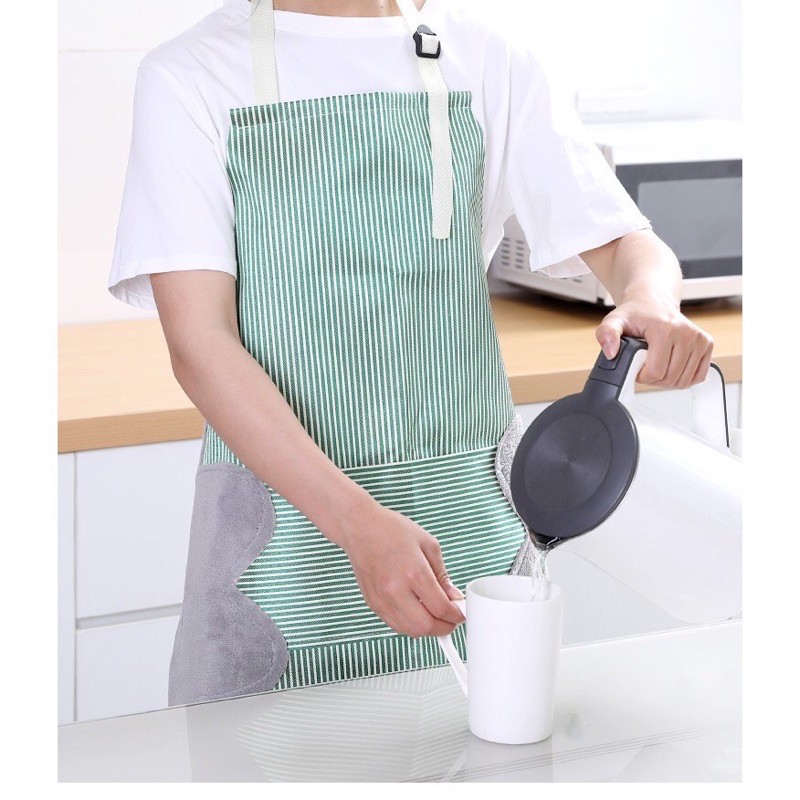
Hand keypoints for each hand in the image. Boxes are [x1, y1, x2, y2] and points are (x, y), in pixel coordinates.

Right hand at [338, 502, 465, 637]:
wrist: (359, 527)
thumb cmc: (391, 530)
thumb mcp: (428, 544)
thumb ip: (442, 575)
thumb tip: (453, 597)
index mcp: (414, 572)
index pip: (441, 608)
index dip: (456, 615)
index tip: (461, 613)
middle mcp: (395, 590)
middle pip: (426, 627)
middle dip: (445, 628)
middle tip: (451, 619)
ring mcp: (382, 599)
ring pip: (410, 631)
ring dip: (427, 629)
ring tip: (435, 616)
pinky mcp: (373, 604)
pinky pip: (396, 625)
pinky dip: (410, 625)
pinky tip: (417, 613)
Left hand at [595, 295, 714, 388]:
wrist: (653, 302)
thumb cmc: (635, 313)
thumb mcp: (614, 321)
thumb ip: (607, 334)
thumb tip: (610, 352)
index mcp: (666, 328)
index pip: (655, 372)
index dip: (641, 375)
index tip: (636, 363)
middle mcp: (687, 333)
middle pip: (670, 378)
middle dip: (653, 379)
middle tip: (645, 363)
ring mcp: (700, 339)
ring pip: (684, 381)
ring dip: (667, 380)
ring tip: (657, 363)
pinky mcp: (707, 344)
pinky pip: (698, 376)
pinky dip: (683, 378)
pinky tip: (672, 366)